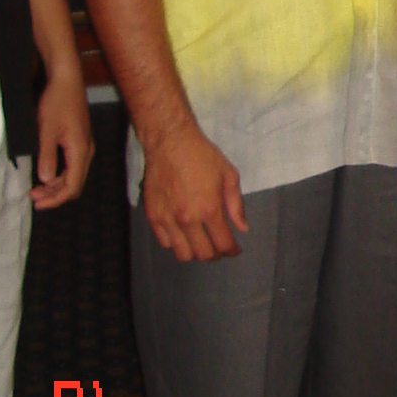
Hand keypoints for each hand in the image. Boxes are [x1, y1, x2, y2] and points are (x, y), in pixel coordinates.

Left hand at [31, 69, 94, 208]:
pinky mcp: (79, 140)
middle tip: (33, 198)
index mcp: (80, 150)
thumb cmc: (56, 102)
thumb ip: (47, 156)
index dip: (56, 199)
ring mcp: (84, 146)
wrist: (67, 80)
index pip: (72, 185)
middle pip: (75, 183)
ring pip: (74, 175)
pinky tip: (46, 174)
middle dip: (55, 195)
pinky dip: (59, 174)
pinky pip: (72, 165)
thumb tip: (45, 180)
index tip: (37, 203)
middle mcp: (86, 151)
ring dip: (56, 185)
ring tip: (36, 189)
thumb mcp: (46, 130)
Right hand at [142, 121, 246, 260]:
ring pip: (182, 254)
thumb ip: (236, 205)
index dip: (231, 251)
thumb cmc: (202, 156)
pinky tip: (183, 234)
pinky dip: (176, 243)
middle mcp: (188, 219)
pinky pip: (165, 242)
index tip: (235, 250)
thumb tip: (243, 228)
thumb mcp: (228, 175)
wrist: (170, 142)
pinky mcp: (152, 216)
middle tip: (219, 246)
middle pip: (203, 254)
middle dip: (215, 254)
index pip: (223, 244)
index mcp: (210, 210)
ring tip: (201, 242)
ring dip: (195, 252)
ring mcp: (167, 219)